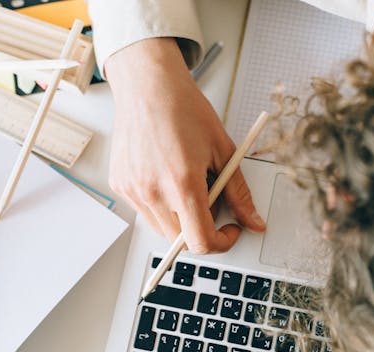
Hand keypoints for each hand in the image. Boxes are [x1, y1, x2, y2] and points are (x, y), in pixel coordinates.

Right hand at [105, 38, 265, 253]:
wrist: (149, 86)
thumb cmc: (184, 110)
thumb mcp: (223, 151)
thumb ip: (239, 194)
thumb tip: (254, 222)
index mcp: (182, 183)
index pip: (200, 241)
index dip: (221, 242)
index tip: (229, 231)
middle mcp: (152, 190)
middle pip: (181, 240)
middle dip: (201, 228)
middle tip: (210, 199)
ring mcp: (132, 190)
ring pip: (162, 228)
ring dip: (180, 218)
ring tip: (187, 183)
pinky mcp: (120, 185)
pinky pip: (145, 211)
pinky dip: (161, 204)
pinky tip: (166, 175)